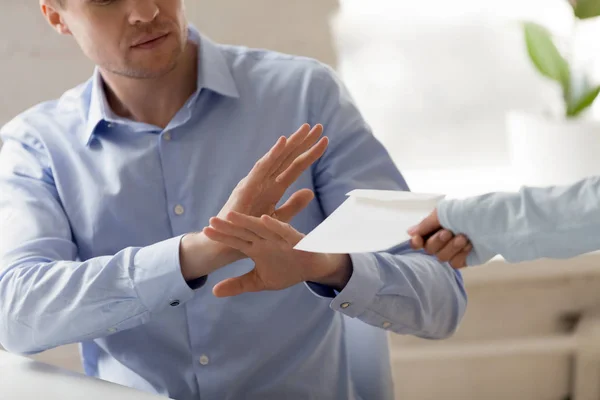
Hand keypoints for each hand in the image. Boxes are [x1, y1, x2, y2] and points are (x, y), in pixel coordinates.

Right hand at [180, 124, 328, 279]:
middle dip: (303, 141)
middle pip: (288, 157)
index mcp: (274, 187)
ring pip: (277, 158)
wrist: (225, 243)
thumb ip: (293, 205)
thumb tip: (310, 191)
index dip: (310, 154)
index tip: (325, 141)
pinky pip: (262, 168)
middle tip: (319, 126)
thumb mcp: (278, 218)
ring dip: (292, 143)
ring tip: (306, 129)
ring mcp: (255, 181)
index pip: (295, 166)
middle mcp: (265, 180)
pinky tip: (284, 142)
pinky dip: (272, 154)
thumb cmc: (248, 230)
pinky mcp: (247, 187)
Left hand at [204, 212, 352, 296]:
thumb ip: (238, 284)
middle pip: (244, 231)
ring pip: (261, 228)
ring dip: (248, 221)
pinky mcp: (295, 239)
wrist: (313, 268)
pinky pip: (285, 231)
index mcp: (256, 247)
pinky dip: (275, 226)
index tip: (205, 231)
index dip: (222, 236)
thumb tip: (213, 291)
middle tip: (212, 219)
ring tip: (233, 215)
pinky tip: (265, 219)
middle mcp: (265, 239)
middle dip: (230, 226)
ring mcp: (280, 238)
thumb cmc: (286, 270)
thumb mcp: (259, 281)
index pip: (235, 240)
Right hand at [408, 209, 471, 268]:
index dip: (417, 242)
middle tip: (449, 232)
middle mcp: (444, 237)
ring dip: (451, 247)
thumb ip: (425, 224)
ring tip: (464, 237)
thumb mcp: (443, 212)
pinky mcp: (466, 259)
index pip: (419, 239)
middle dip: (438, 242)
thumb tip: (409, 232)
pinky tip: (471, 245)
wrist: (495, 221)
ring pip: (441, 258)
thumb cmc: (470, 211)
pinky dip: (461, 254)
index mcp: (437, 225)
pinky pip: (455, 263)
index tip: (418, 240)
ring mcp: (455, 249)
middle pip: (428, 250)